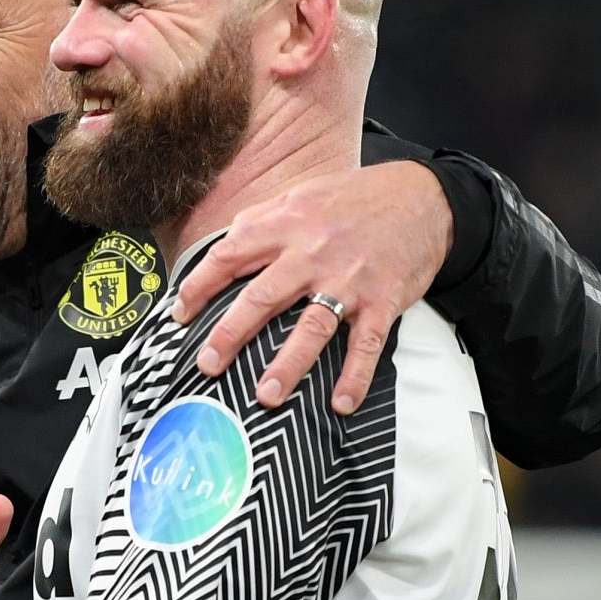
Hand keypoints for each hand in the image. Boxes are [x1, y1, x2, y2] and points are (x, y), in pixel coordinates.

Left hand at [172, 158, 449, 414]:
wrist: (423, 197)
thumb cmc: (355, 200)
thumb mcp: (302, 196)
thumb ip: (263, 221)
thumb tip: (224, 244)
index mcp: (286, 225)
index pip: (230, 255)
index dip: (199, 286)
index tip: (178, 315)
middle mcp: (313, 253)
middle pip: (262, 297)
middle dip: (230, 334)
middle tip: (207, 366)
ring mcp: (349, 280)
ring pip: (311, 327)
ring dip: (288, 365)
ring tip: (266, 396)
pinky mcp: (382, 300)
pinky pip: (366, 344)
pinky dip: (355, 376)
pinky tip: (341, 403)